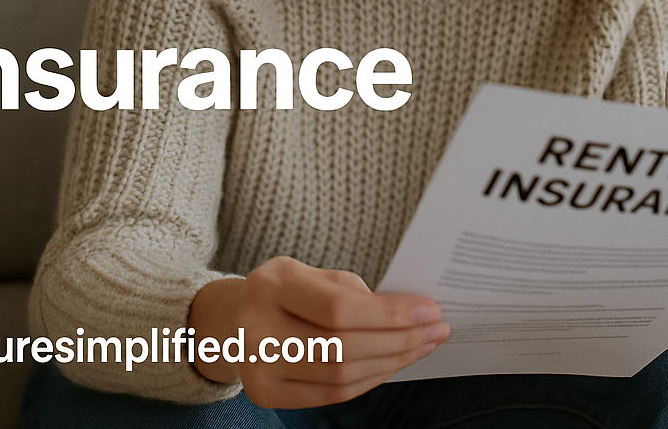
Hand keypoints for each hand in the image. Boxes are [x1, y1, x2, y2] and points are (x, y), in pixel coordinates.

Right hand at [188, 256, 448, 408]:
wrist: (232, 319)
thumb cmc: (284, 290)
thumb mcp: (311, 272)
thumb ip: (351, 291)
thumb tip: (409, 314)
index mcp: (271, 284)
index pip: (339, 308)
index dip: (390, 313)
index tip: (430, 310)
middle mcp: (257, 328)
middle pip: (342, 348)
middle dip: (399, 340)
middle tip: (435, 330)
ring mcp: (257, 367)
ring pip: (340, 377)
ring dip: (390, 363)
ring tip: (422, 346)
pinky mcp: (265, 394)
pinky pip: (330, 395)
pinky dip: (369, 380)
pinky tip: (392, 364)